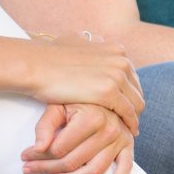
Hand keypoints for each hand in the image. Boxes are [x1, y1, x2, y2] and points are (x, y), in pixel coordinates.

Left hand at [19, 103, 137, 173]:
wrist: (102, 90)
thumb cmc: (76, 99)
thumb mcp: (58, 105)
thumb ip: (46, 125)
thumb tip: (37, 148)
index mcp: (92, 117)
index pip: (60, 148)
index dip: (38, 155)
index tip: (24, 157)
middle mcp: (109, 129)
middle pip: (73, 162)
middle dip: (47, 168)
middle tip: (28, 170)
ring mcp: (120, 139)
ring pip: (93, 171)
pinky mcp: (128, 146)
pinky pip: (126, 168)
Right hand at [21, 34, 143, 129]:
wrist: (37, 65)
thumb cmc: (50, 56)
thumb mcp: (76, 41)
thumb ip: (89, 44)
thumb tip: (92, 40)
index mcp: (116, 50)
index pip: (132, 77)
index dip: (128, 93)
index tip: (124, 105)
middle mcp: (121, 60)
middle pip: (137, 90)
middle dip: (133, 106)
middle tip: (128, 122)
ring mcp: (117, 75)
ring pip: (136, 103)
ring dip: (133, 118)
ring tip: (127, 130)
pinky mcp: (109, 91)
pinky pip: (127, 112)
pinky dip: (129, 123)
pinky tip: (126, 132)